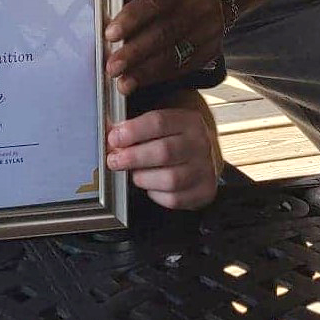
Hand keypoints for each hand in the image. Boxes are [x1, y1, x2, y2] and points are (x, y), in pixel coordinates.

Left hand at [105, 0, 223, 94]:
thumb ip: (138, 8)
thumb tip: (109, 30)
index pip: (155, 2)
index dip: (131, 19)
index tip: (110, 35)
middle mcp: (198, 8)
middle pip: (164, 33)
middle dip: (135, 53)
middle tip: (112, 67)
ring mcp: (208, 31)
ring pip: (175, 54)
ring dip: (145, 72)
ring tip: (124, 83)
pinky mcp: (211, 50)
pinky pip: (184, 67)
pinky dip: (160, 76)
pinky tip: (142, 82)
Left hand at [107, 101, 222, 209]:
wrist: (207, 156)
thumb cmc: (176, 137)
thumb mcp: (163, 119)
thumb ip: (137, 122)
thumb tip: (113, 124)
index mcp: (188, 120)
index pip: (158, 122)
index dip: (132, 131)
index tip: (114, 138)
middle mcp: (200, 144)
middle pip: (163, 152)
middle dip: (132, 158)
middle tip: (114, 160)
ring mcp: (205, 169)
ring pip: (170, 179)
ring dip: (143, 178)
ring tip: (135, 173)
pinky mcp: (204, 191)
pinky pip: (174, 199)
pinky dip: (156, 194)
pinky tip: (151, 185)